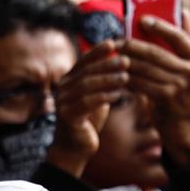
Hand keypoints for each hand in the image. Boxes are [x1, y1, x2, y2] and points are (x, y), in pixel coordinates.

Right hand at [44, 43, 128, 176]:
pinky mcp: (67, 116)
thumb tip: (121, 62)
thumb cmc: (89, 120)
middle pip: (86, 71)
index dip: (97, 51)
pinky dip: (104, 97)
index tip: (114, 43)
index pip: (83, 61)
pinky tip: (118, 95)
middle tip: (126, 61)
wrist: (75, 148)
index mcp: (69, 80)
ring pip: (87, 85)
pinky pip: (87, 103)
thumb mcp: (97, 96)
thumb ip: (103, 82)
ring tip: (126, 77)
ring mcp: (63, 102)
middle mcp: (62, 88)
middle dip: (107, 65)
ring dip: (108, 80)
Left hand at [123, 16, 189, 164]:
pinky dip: (127, 78)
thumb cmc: (184, 90)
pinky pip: (140, 84)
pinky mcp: (166, 99)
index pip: (179, 37)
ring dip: (125, 62)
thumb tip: (183, 11)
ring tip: (112, 56)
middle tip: (117, 40)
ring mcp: (181, 87)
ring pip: (145, 68)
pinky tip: (116, 74)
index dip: (160, 26)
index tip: (142, 19)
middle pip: (156, 52)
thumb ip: (188, 40)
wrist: (185, 126)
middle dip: (133, 45)